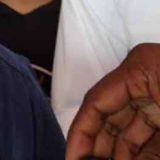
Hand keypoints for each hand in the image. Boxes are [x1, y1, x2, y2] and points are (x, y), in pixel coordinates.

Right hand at [67, 43, 159, 158]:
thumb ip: (148, 152)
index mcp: (141, 69)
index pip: (96, 102)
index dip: (80, 134)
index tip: (70, 158)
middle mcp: (147, 79)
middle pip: (111, 116)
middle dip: (98, 146)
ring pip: (131, 127)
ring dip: (119, 152)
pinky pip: (149, 130)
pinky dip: (142, 150)